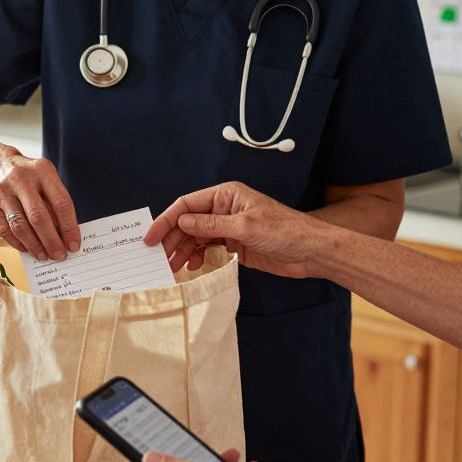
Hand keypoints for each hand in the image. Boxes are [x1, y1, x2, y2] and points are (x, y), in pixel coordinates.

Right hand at [0, 151, 79, 261]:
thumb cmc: (30, 178)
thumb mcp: (47, 181)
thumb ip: (56, 205)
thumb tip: (65, 237)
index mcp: (42, 170)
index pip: (60, 202)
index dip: (69, 227)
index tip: (74, 245)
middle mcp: (21, 179)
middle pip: (39, 217)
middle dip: (51, 241)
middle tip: (59, 255)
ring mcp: (3, 192)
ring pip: (20, 226)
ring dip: (34, 245)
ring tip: (44, 256)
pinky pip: (5, 230)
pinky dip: (18, 244)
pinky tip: (27, 249)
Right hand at [144, 182, 327, 277]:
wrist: (310, 251)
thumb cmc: (285, 231)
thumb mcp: (246, 227)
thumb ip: (212, 225)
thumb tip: (182, 222)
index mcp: (226, 195)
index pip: (187, 205)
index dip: (166, 220)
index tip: (150, 238)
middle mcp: (224, 209)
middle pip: (188, 222)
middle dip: (172, 240)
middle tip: (158, 259)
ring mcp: (228, 227)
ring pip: (195, 237)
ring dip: (182, 251)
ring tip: (171, 267)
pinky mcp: (234, 244)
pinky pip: (207, 248)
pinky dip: (196, 256)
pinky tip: (191, 266)